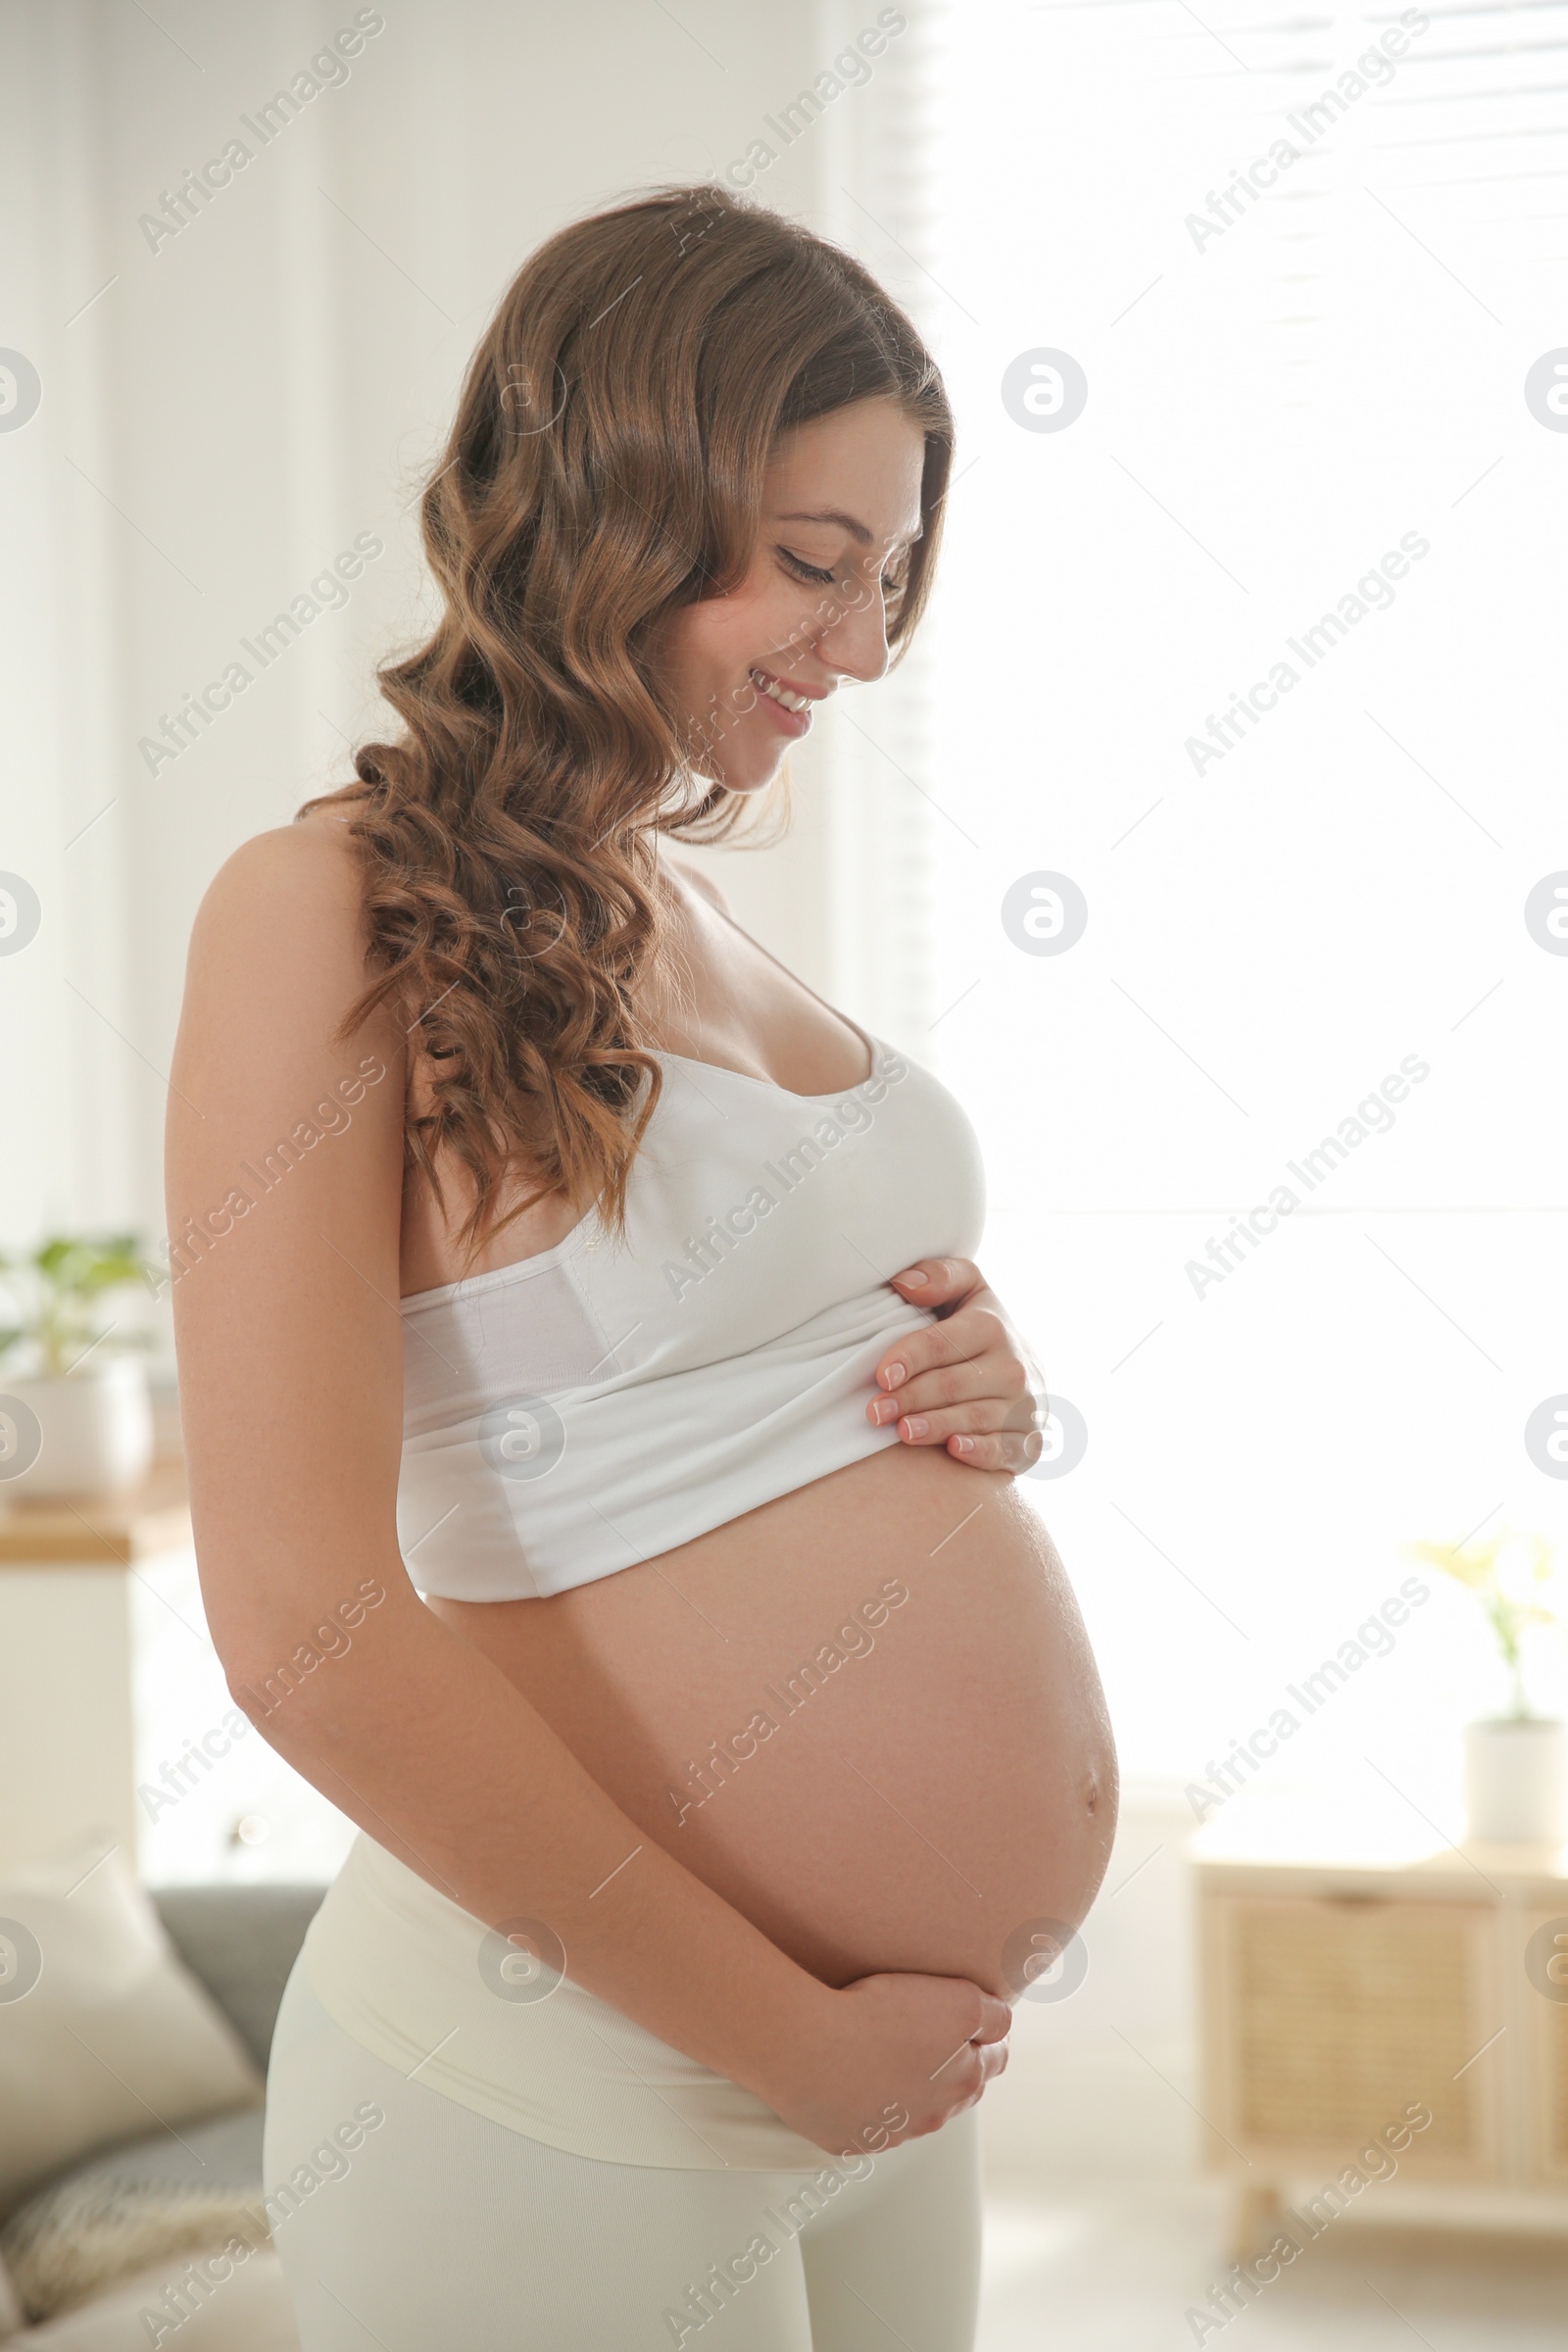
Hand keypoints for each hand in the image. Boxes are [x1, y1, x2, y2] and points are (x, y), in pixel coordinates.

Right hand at [765, 1972, 1011, 2157]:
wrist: (807, 2047)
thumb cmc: (876, 2017)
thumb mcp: (957, 2000)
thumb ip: (990, 2013)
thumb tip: (1000, 2022)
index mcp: (965, 2080)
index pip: (996, 2057)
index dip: (989, 2035)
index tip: (978, 2021)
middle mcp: (933, 2115)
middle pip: (959, 2089)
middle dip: (957, 2064)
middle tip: (937, 2036)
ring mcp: (890, 2133)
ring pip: (916, 2111)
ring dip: (913, 2088)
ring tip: (890, 2054)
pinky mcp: (850, 2138)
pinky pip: (869, 2123)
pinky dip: (869, 2103)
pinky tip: (854, 2076)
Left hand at [867, 1256, 1043, 1473]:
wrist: (1024, 1368)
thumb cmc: (976, 1329)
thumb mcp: (966, 1291)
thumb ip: (939, 1277)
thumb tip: (903, 1283)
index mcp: (992, 1326)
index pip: (942, 1343)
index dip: (909, 1358)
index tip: (881, 1375)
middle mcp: (1013, 1366)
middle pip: (952, 1384)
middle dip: (910, 1398)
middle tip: (874, 1412)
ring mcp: (1025, 1405)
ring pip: (974, 1418)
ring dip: (936, 1426)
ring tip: (902, 1432)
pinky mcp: (1029, 1439)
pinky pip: (1006, 1449)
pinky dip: (982, 1451)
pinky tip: (955, 1450)